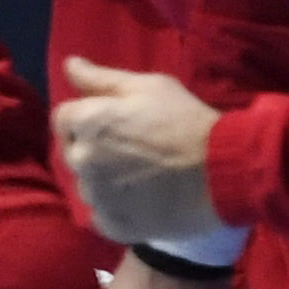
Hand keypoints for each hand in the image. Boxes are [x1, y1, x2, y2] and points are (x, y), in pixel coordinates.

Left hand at [50, 57, 222, 245]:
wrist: (224, 172)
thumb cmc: (187, 121)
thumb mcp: (149, 86)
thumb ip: (101, 78)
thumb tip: (68, 64)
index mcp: (86, 122)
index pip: (64, 117)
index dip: (87, 116)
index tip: (116, 123)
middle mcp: (81, 160)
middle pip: (74, 151)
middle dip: (94, 146)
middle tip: (133, 149)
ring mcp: (95, 196)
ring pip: (87, 184)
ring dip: (103, 179)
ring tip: (141, 176)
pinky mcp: (111, 225)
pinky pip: (103, 215)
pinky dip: (117, 208)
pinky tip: (143, 199)